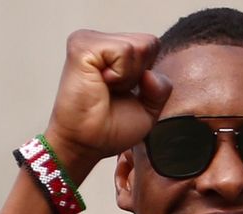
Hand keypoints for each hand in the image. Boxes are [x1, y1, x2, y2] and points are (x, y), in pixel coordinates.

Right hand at [44, 30, 172, 178]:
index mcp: (113, 52)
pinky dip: (120, 74)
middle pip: (149, 43)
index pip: (151, 46)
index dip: (146, 75)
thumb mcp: (148, 109)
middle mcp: (100, 42)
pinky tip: (101, 83)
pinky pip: (124, 51)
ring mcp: (89, 40)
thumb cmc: (108, 129)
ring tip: (105, 88)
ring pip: (138, 46)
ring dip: (128, 77)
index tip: (123, 93)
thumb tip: (149, 73)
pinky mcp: (82, 46)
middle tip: (113, 92)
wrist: (85, 144)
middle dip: (139, 75)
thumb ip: (161, 88)